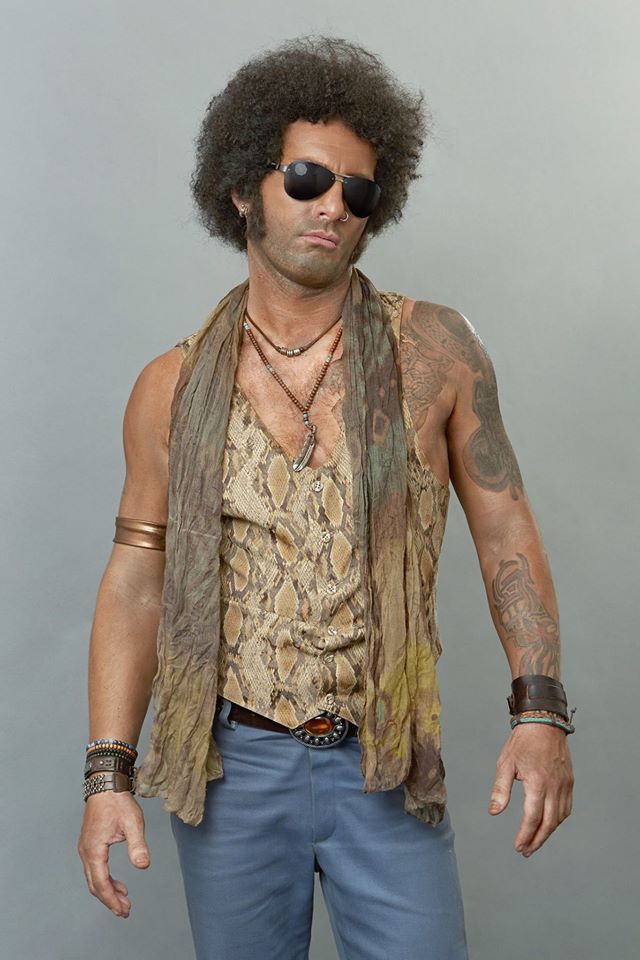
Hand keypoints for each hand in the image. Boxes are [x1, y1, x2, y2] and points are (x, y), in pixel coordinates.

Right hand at [77, 791, 150, 916]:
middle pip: (94, 885)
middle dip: (109, 900)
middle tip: (125, 911)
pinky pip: (94, 869)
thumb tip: (143, 866)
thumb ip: (137, 845)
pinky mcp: (90, 844)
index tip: (123, 911)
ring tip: (124, 900)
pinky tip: (118, 883)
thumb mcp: (133, 822)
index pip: (101, 883)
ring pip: (93, 878)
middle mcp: (86, 852)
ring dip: (107, 891)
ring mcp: (86, 848)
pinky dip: (105, 879)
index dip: (111, 899)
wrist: (105, 784)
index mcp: (94, 849)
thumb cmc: (118, 801)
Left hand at [488, 722, 573, 857]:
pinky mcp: (569, 782)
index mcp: (537, 782)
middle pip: (549, 823)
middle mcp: (554, 786)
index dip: (525, 835)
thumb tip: (494, 812)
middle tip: (526, 852)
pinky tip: (548, 824)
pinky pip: (566, 807)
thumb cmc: (522, 742)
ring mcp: (564, 785)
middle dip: (537, 841)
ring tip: (535, 841)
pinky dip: (558, 820)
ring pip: (559, 818)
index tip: (518, 847)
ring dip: (548, 833)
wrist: (544, 723)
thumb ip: (501, 790)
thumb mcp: (505, 764)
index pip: (532, 817)